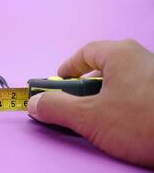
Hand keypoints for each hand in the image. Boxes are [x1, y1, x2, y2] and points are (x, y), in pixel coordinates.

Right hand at [27, 40, 153, 166]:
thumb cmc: (143, 121)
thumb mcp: (91, 116)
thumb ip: (57, 108)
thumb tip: (34, 104)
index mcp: (120, 54)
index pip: (85, 53)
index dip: (67, 68)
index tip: (57, 81)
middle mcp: (139, 58)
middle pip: (101, 67)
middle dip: (82, 86)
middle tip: (73, 104)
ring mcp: (153, 75)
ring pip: (117, 81)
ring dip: (100, 97)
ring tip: (96, 116)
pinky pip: (132, 92)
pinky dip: (118, 104)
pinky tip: (121, 122)